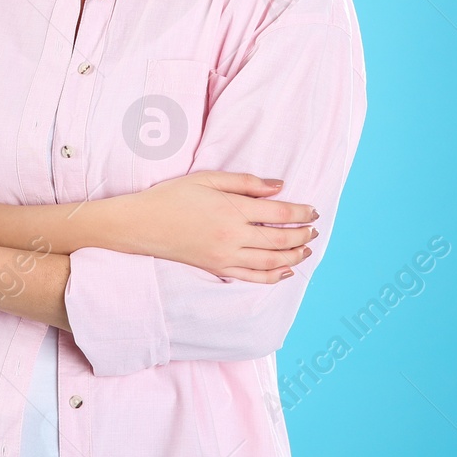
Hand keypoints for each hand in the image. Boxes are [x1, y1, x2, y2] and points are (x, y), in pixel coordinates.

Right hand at [115, 172, 318, 282]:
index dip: (301, 212)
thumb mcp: (207, 179)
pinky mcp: (218, 269)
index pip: (279, 212)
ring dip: (294, 255)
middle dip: (303, 234)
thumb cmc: (172, 196)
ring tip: (306, 248)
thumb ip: (245, 182)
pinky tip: (284, 271)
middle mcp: (233, 236)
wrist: (142, 224)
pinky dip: (273, 276)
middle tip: (315, 229)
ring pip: (271, 261)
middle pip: (280, 239)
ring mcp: (226, 256)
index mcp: (232, 210)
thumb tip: (279, 186)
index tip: (313, 210)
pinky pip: (252, 277)